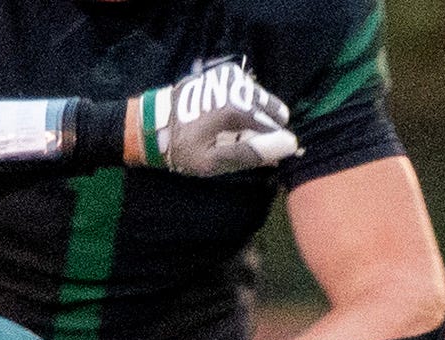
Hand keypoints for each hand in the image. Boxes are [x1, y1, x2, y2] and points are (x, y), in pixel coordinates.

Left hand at [132, 61, 297, 176]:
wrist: (155, 123)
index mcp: (235, 108)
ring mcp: (230, 76)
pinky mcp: (225, 73)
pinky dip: (246, 104)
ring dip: (256, 116)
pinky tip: (233, 119)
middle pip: (270, 109)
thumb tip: (289, 145)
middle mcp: (236, 86)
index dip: (274, 144)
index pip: (273, 126)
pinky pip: (248, 90)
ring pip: (260, 98)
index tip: (267, 157)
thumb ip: (250, 153)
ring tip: (239, 134)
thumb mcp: (213, 162)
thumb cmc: (182, 149)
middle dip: (265, 128)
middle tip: (248, 145)